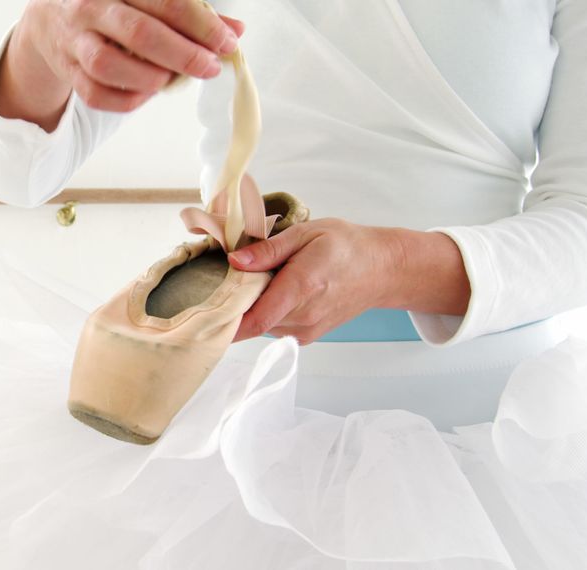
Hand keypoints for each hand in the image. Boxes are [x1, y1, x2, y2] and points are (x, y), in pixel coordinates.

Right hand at [0, 0, 243, 127]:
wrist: (50, 18)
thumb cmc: (112, 6)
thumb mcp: (147, 0)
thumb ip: (190, 13)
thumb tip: (235, 31)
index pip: (166, 1)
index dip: (202, 24)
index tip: (227, 42)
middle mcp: (90, 6)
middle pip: (140, 33)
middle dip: (183, 54)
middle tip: (210, 67)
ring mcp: (74, 40)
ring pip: (109, 66)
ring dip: (151, 79)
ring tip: (172, 79)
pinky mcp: (67, 71)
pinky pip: (96, 95)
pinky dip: (127, 100)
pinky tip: (147, 93)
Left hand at [227, 219, 471, 343]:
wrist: (382, 270)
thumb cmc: (346, 246)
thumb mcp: (306, 234)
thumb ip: (269, 249)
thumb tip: (235, 261)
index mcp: (302, 287)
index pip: (253, 319)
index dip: (224, 318)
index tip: (204, 307)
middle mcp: (303, 316)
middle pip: (251, 321)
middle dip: (235, 303)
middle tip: (228, 277)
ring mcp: (305, 330)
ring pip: (259, 326)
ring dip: (251, 307)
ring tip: (259, 279)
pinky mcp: (306, 336)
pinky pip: (272, 327)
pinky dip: (265, 312)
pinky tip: (274, 291)